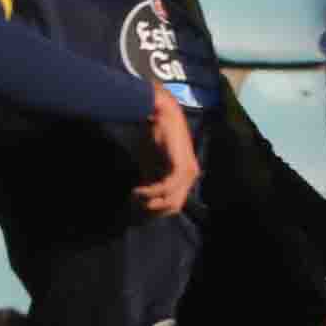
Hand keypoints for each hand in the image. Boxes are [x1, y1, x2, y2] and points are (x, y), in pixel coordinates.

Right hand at [132, 86, 198, 218]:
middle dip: (153, 210)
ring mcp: (188, 173)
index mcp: (186, 177)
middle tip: (134, 205)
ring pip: (171, 201)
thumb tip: (144, 200)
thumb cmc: (155, 136)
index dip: (155, 211)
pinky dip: (150, 192)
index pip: (174, 204)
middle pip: (174, 207)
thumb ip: (151, 181)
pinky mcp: (181, 167)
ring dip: (150, 203)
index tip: (137, 208)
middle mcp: (191, 177)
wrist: (161, 114)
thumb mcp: (151, 164)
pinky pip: (165, 189)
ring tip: (135, 196)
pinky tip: (138, 190)